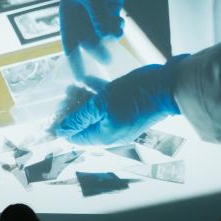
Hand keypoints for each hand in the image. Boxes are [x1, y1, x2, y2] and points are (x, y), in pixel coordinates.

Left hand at [54, 56, 187, 145]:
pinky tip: (88, 82)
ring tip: (73, 87)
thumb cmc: (134, 95)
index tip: (53, 112)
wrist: (167, 86)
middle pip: (84, 126)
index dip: (62, 126)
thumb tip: (61, 131)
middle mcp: (112, 133)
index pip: (75, 137)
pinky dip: (96, 96)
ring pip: (95, 114)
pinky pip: (107, 106)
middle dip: (71, 111)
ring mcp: (121, 122)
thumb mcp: (101, 105)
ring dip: (82, 101)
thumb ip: (80, 118)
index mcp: (104, 136)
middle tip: (64, 95)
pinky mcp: (128, 110)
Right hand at [60, 0, 126, 77]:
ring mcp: (96, 16)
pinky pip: (112, 28)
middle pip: (87, 43)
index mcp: (68, 14)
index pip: (70, 44)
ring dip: (110, 39)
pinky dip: (117, 29)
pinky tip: (120, 23)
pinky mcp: (109, 13)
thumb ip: (99, 16)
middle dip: (98, 52)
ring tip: (116, 32)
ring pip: (102, 37)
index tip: (80, 79)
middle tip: (108, 62)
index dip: (75, 63)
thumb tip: (106, 37)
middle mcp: (81, 19)